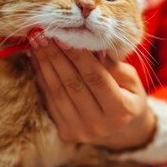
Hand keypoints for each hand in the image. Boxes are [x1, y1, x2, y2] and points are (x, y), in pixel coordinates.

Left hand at [29, 34, 155, 151]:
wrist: (123, 131)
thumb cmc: (129, 97)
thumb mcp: (131, 80)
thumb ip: (111, 65)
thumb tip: (89, 46)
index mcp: (121, 110)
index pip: (96, 78)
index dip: (78, 56)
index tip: (63, 35)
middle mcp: (99, 124)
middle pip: (72, 85)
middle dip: (55, 56)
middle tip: (41, 33)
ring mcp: (80, 131)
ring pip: (57, 93)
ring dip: (43, 65)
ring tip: (35, 42)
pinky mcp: (65, 132)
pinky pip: (50, 101)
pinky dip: (42, 78)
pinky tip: (36, 60)